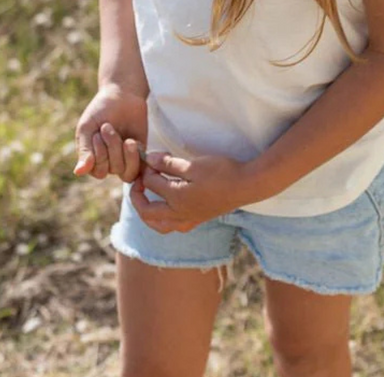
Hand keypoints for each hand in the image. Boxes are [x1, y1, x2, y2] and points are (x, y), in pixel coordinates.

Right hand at [73, 83, 147, 181]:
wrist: (122, 94)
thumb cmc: (100, 110)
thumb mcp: (87, 128)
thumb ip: (84, 150)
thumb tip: (78, 172)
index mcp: (92, 159)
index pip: (97, 171)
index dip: (98, 154)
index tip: (97, 133)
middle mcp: (109, 163)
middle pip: (111, 170)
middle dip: (110, 147)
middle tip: (108, 127)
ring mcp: (125, 159)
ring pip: (125, 171)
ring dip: (123, 151)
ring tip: (123, 136)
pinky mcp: (140, 153)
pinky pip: (139, 167)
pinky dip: (135, 156)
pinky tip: (131, 141)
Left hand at [129, 151, 256, 232]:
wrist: (246, 185)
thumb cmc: (221, 172)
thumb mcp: (193, 164)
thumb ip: (169, 164)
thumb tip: (149, 160)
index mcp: (176, 199)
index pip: (151, 184)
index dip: (147, 168)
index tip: (150, 157)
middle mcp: (179, 214)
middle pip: (147, 213)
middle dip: (137, 197)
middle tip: (137, 182)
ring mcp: (189, 220)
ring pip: (158, 225)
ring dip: (147, 214)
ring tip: (146, 198)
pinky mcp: (198, 220)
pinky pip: (172, 227)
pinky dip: (162, 220)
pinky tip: (166, 208)